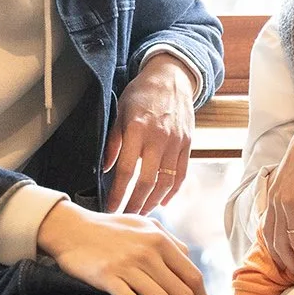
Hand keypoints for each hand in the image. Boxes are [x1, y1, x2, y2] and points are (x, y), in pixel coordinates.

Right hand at [38, 199, 208, 294]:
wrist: (72, 229)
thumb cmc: (110, 229)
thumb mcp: (144, 225)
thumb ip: (168, 240)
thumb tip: (188, 258)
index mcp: (161, 241)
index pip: (192, 276)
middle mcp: (148, 253)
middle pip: (181, 292)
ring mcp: (128, 265)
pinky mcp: (107, 276)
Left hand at [102, 53, 195, 215]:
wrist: (171, 78)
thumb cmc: (142, 94)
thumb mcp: (120, 112)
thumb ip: (114, 141)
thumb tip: (106, 168)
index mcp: (137, 129)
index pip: (126, 170)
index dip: (117, 193)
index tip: (110, 207)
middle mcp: (159, 138)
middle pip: (147, 181)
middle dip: (135, 203)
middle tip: (126, 216)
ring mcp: (176, 142)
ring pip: (166, 181)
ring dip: (153, 201)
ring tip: (142, 212)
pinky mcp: (188, 144)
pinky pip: (181, 174)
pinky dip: (173, 191)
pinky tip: (163, 201)